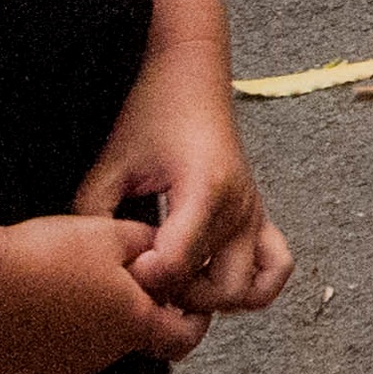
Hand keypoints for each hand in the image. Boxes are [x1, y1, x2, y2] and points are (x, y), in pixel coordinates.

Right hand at [0, 214, 207, 373]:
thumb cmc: (45, 256)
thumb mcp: (108, 233)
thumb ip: (144, 242)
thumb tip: (159, 249)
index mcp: (131, 324)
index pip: (181, 337)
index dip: (193, 321)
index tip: (191, 308)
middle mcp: (99, 360)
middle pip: (124, 338)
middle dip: (122, 311)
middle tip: (96, 275)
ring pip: (79, 358)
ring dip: (76, 332)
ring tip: (47, 291)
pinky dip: (34, 371)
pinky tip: (23, 351)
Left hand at [76, 53, 296, 322]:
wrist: (192, 74)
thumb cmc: (153, 112)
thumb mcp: (112, 162)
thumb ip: (96, 217)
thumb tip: (96, 267)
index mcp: (205, 189)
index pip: (176, 265)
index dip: (142, 277)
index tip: (124, 261)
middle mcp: (240, 207)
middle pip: (219, 291)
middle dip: (179, 297)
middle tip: (148, 275)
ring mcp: (255, 214)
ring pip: (250, 291)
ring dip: (214, 300)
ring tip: (179, 282)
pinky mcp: (259, 216)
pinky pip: (276, 269)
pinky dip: (253, 288)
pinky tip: (212, 278)